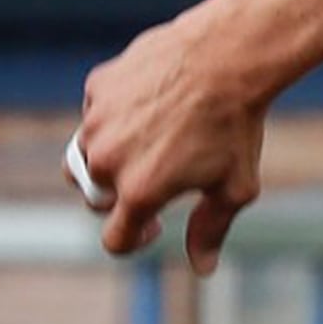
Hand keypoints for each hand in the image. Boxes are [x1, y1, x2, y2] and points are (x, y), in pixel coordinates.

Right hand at [70, 5, 270, 274]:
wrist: (228, 56)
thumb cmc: (236, 125)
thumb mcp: (234, 186)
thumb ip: (211, 229)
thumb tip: (202, 266)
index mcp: (140, 192)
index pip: (114, 240)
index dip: (134, 239)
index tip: (154, 225)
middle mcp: (108, 160)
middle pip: (94, 198)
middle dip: (117, 197)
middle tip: (154, 178)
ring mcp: (97, 121)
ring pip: (86, 156)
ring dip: (110, 158)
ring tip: (150, 142)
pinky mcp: (97, 87)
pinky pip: (95, 113)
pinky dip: (114, 117)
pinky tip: (150, 106)